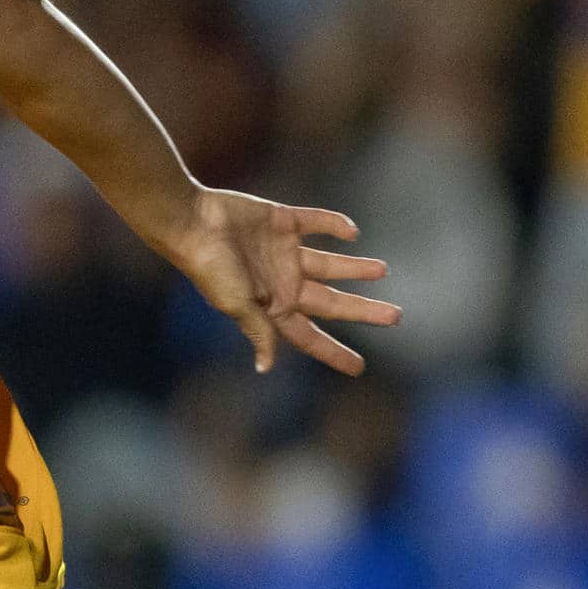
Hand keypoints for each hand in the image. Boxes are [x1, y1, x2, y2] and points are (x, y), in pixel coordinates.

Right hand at [168, 187, 400, 374]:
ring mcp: (283, 251)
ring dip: (356, 267)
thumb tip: (265, 367)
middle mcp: (283, 281)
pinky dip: (335, 225)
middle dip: (363, 310)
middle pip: (332, 301)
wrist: (191, 221)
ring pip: (330, 263)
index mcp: (273, 306)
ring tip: (383, 270)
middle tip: (396, 316)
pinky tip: (352, 231)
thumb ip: (258, 331)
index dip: (334, 351)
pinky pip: (316, 223)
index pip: (310, 335)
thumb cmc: (210, 267)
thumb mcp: (237, 304)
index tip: (360, 368)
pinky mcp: (281, 220)